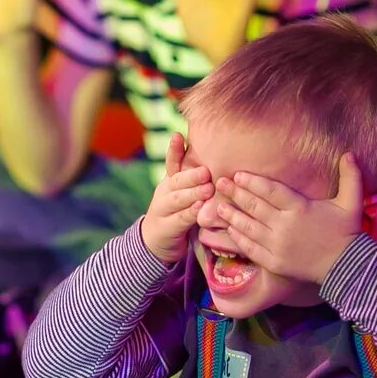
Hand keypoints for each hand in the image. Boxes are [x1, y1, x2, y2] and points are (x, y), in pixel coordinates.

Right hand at [138, 133, 212, 263]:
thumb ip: (196, 180)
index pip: (171, 163)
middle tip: (206, 171)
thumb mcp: (184, 194)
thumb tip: (221, 158)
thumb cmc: (178, 213)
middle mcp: (164, 193)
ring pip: (177, 199)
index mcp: (169, 182)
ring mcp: (162, 210)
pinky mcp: (166, 228)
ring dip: (192, 193)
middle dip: (191, 175)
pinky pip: (180, 219)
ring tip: (207, 189)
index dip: (174, 150)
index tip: (178, 135)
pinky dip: (190, 213)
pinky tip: (200, 208)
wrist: (155, 242)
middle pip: (176, 181)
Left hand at [211, 153, 364, 283]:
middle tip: (219, 183)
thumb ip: (351, 176)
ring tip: (217, 206)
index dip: (252, 182)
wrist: (347, 267)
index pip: (271, 191)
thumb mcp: (352, 202)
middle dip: (235, 194)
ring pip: (248, 227)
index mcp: (300, 209)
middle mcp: (284, 226)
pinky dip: (238, 238)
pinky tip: (230, 230)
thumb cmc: (348, 232)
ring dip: (231, 216)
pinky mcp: (274, 262)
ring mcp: (277, 246)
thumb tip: (350, 152)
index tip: (238, 174)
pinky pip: (251, 248)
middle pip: (255, 207)